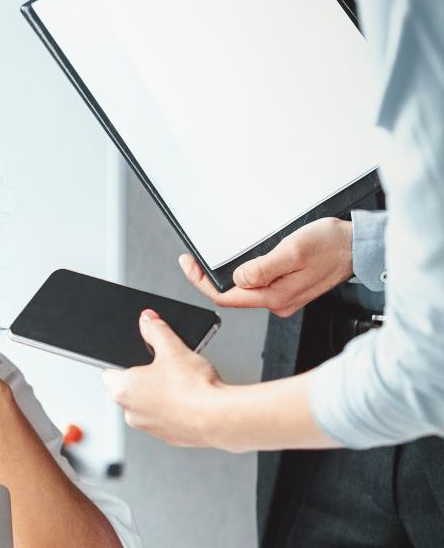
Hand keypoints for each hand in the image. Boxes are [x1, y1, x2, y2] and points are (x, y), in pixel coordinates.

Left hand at [102, 309, 222, 446]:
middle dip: (146, 377)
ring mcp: (149, 427)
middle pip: (131, 389)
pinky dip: (175, 410)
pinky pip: (166, 419)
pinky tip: (191, 400)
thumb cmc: (193, 387)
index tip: (137, 358)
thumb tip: (148, 320)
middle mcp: (130, 412)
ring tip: (182, 383)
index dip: (122, 362)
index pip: (109, 372)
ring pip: (148, 406)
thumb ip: (156, 330)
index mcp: (122, 390)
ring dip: (160, 395)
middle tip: (165, 367)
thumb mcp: (173, 348)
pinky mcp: (168, 437)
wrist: (219, 417)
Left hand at [178, 217, 352, 316]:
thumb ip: (263, 268)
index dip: (200, 282)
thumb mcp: (293, 250)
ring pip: (246, 289)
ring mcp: (284, 297)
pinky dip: (246, 274)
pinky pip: (260, 284)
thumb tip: (238, 278)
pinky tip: (244, 261)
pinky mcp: (289, 289)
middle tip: (194, 261)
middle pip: (232, 295)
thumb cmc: (331, 245)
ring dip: (228, 275)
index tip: (188, 264)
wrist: (358, 247)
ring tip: (214, 260)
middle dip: (210, 279)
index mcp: (275, 296)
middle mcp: (278, 302)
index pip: (224, 296)